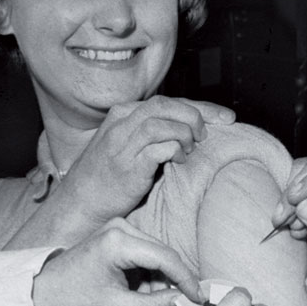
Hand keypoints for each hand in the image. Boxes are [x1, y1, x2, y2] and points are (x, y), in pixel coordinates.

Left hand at [32, 218, 201, 305]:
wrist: (46, 287)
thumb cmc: (75, 296)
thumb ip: (152, 305)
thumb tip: (182, 302)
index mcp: (118, 241)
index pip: (164, 257)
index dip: (185, 278)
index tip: (198, 296)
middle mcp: (122, 226)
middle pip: (162, 253)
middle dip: (172, 280)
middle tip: (182, 303)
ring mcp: (120, 226)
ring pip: (156, 254)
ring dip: (159, 279)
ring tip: (152, 303)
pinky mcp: (119, 232)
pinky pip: (145, 252)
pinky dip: (148, 273)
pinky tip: (143, 292)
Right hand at [59, 96, 234, 227]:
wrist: (79, 204)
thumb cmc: (109, 176)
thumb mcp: (127, 143)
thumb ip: (152, 130)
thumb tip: (192, 126)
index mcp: (123, 113)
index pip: (169, 101)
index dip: (202, 107)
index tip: (226, 118)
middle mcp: (121, 123)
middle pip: (166, 105)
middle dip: (196, 115)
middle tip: (206, 135)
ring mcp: (121, 144)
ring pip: (162, 122)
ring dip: (185, 133)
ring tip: (191, 148)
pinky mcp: (126, 166)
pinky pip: (158, 148)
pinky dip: (175, 150)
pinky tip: (179, 159)